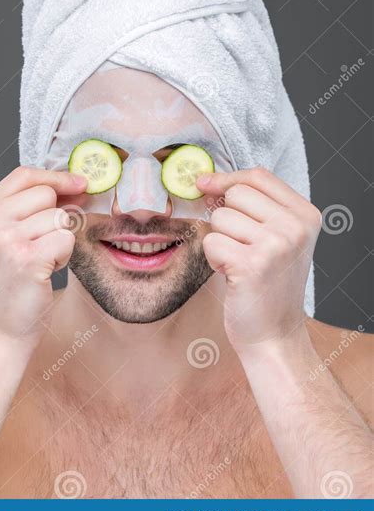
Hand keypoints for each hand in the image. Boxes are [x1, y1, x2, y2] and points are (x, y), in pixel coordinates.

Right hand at [0, 166, 86, 345]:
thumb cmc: (8, 287)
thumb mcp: (3, 240)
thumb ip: (29, 209)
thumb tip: (76, 184)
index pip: (23, 175)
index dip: (55, 177)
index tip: (80, 184)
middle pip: (46, 194)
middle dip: (56, 218)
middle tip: (42, 246)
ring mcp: (5, 240)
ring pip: (60, 218)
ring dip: (60, 240)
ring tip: (40, 262)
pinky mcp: (28, 259)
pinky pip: (66, 239)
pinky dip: (64, 257)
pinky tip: (46, 272)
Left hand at [197, 167, 320, 351]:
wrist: (274, 334)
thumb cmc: (269, 283)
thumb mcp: (277, 237)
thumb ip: (253, 206)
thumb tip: (206, 181)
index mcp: (306, 215)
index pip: (258, 176)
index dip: (227, 178)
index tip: (205, 185)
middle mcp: (295, 227)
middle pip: (236, 193)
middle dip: (225, 216)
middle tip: (239, 245)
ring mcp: (275, 245)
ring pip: (220, 217)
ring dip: (219, 240)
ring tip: (238, 262)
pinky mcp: (250, 264)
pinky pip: (210, 241)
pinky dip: (213, 259)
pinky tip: (231, 274)